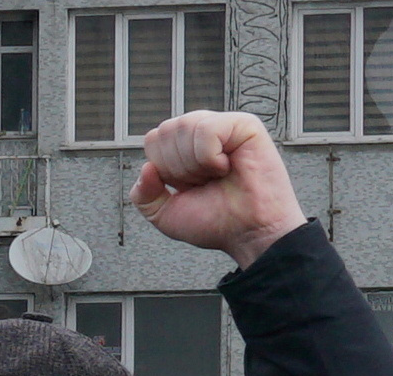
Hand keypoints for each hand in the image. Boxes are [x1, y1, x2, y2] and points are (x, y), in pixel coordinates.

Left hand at [133, 110, 304, 267]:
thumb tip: (146, 168)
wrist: (249, 234)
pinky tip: (226, 166)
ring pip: (183, 128)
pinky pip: (206, 130)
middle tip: (205, 182)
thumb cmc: (218, 223)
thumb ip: (143, 195)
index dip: (164, 169)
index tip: (190, 186)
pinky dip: (210, 157)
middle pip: (164, 132)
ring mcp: (223, 126)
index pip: (153, 140)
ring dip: (195, 164)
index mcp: (185, 148)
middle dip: (178, 168)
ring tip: (217, 175)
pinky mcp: (243, 125)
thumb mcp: (165, 215)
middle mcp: (202, 133)